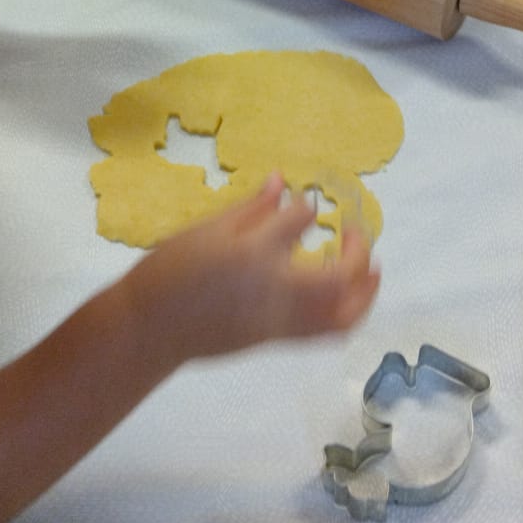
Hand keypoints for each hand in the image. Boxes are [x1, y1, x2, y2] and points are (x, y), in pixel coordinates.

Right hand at [123, 175, 380, 365]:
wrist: (150, 328)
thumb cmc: (170, 271)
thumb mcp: (206, 230)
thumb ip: (250, 208)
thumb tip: (281, 182)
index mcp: (254, 253)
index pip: (300, 220)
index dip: (307, 207)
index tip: (306, 201)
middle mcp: (276, 289)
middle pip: (341, 276)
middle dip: (358, 251)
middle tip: (356, 231)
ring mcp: (279, 320)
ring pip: (342, 315)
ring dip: (366, 291)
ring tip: (373, 269)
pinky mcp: (275, 340)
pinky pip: (324, 332)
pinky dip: (345, 313)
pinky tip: (345, 296)